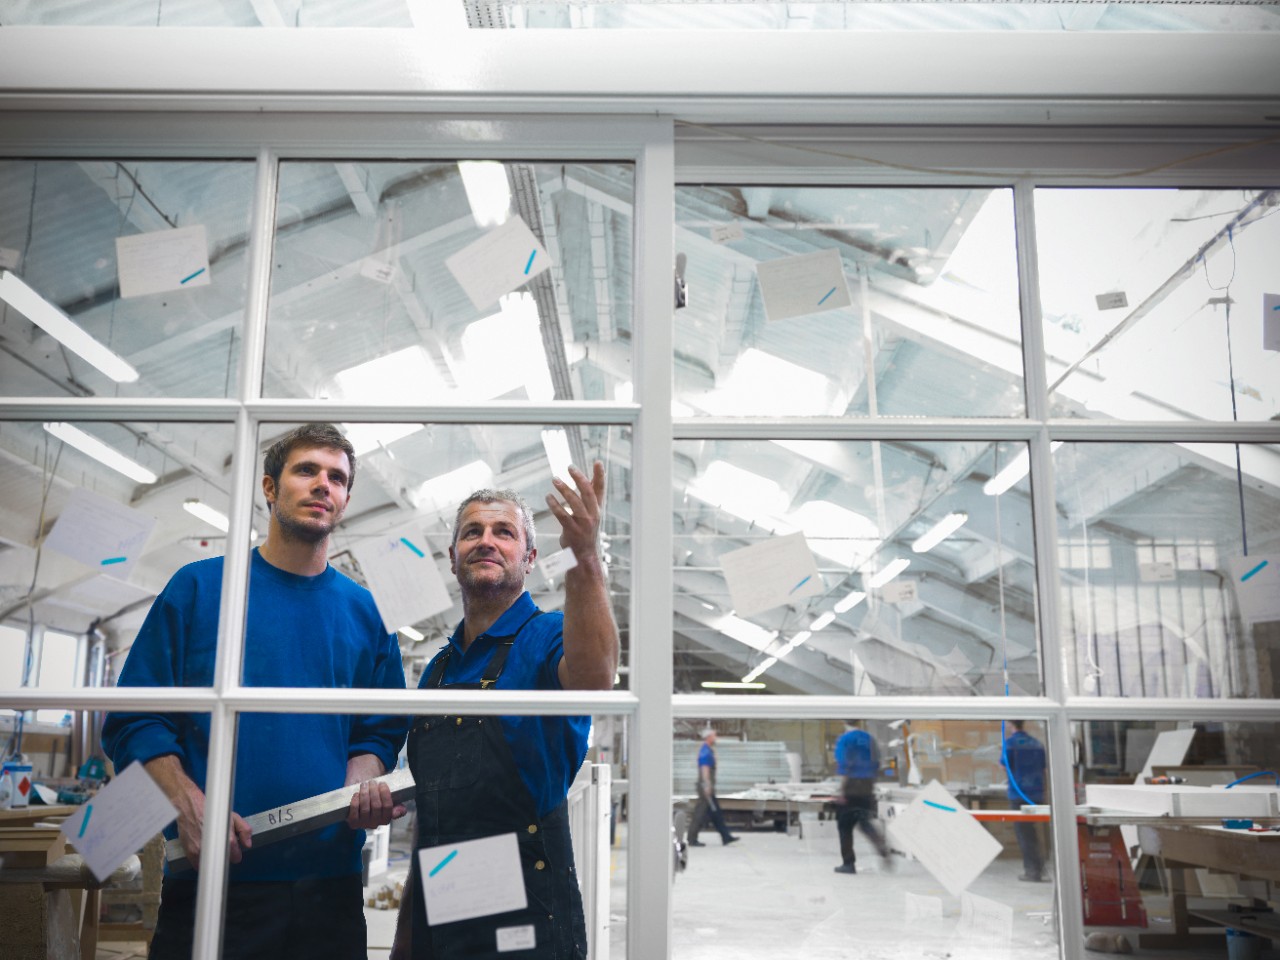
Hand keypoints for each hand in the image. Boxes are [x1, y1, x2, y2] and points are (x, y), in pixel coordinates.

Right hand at [152, 756, 249, 870]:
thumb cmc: (211, 811)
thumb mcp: (233, 816)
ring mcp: (201, 850)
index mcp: (226, 837)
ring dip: (213, 859)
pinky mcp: (190, 853)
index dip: (236, 855)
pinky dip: (202, 861)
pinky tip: (204, 851)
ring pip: (211, 864)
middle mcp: (213, 845)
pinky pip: (198, 865)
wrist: (189, 807)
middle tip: (223, 849)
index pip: (235, 856)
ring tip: (213, 848)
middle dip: (225, 857)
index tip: (235, 853)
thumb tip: (248, 844)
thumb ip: (244, 830)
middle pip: (223, 862)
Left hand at [346, 778, 406, 829]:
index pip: (388, 806)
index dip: (385, 794)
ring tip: (364, 784)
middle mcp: (376, 824)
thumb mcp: (386, 800)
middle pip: (376, 806)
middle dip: (374, 792)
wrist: (360, 802)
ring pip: (365, 809)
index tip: (382, 783)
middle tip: (372, 782)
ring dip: (364, 794)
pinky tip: (356, 794)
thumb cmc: (375, 798)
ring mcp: (364, 825)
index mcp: (386, 818)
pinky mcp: (353, 823)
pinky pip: (354, 814)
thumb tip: (401, 810)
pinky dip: (355, 803)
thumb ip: (396, 805)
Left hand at [546, 461, 604, 560]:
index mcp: (597, 508)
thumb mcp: (590, 513)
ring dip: (564, 489)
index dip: (600, 475)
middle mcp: (593, 514)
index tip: (598, 462)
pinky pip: (562, 515)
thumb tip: (590, 478)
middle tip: (569, 467)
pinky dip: (554, 504)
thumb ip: (589, 496)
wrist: (584, 556)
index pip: (600, 489)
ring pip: (575, 502)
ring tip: (555, 479)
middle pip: (588, 492)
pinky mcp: (573, 531)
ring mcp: (584, 523)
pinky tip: (548, 497)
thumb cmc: (585, 531)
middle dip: (579, 478)